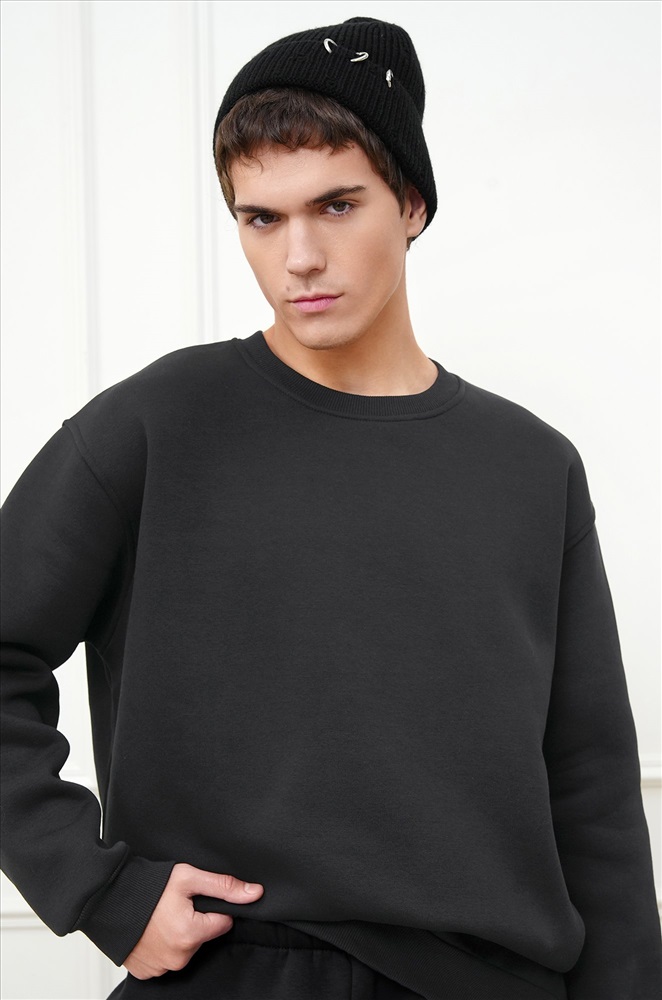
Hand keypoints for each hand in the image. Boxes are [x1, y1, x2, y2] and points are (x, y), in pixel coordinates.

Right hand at [123, 863, 263, 978]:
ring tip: (161, 915)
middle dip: (195, 920)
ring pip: (186, 948)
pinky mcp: (147, 972)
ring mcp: (162, 967)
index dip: (212, 907)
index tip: (195, 899)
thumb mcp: (188, 877)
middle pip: (203, 936)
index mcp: (191, 934)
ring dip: (179, 933)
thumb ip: (224, 886)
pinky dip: (162, 945)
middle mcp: (178, 957)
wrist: (108, 900)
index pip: (222, 922)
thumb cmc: (146, 888)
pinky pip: (166, 959)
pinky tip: (152, 929)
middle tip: (175, 905)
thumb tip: (255, 893)